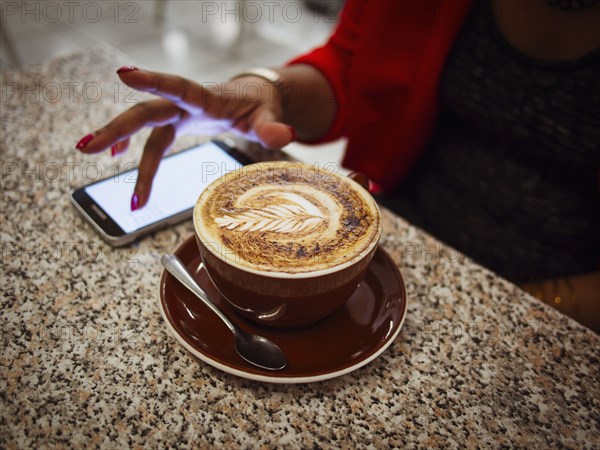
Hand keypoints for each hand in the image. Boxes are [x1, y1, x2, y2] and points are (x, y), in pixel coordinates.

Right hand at [75, 67, 294, 209]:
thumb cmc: (263, 105)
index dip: (153, 81)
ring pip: (144, 127)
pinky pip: (153, 139)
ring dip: (119, 143)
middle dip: (116, 128)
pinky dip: (137, 152)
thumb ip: (273, 128)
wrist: (256, 98)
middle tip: (86, 147)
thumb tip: (284, 137)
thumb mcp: (270, 117)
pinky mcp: (179, 123)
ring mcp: (180, 113)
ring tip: (90, 157)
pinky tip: (117, 158)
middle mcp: (187, 103)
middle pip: (146, 112)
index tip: (124, 74)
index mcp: (207, 98)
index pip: (178, 87)